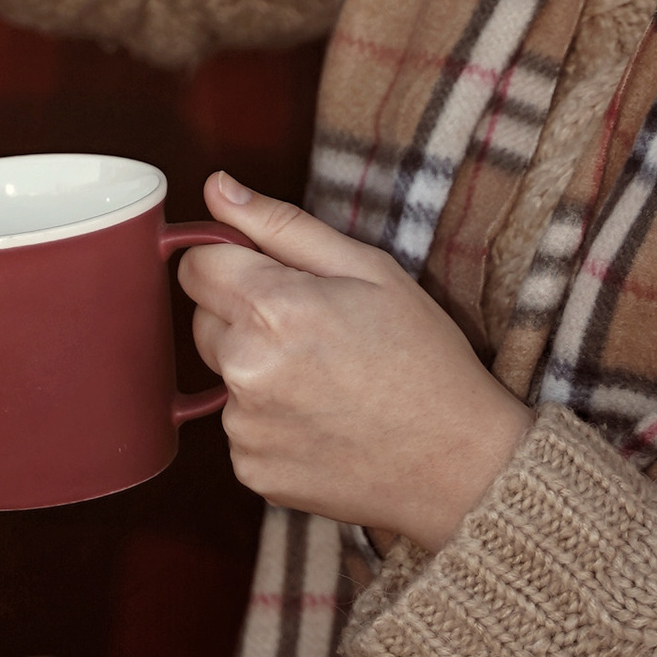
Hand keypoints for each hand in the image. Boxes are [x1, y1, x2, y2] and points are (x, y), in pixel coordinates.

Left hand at [178, 170, 526, 552]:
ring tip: (326, 383)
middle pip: (203, 321)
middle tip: (314, 334)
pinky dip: (270, 423)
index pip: (196, 266)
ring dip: (257, 372)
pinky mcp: (251, 469)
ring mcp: (245, 426)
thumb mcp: (369, 270)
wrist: (461, 462)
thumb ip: (282, 226)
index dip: (231, 265)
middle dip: (244, 318)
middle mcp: (246, 369)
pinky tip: (323, 423)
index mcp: (272, 308)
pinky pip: (241, 428)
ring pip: (224, 377)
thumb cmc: (424, 358)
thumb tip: (217, 187)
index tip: (270, 279)